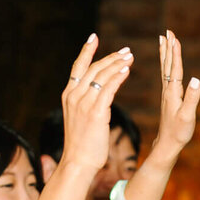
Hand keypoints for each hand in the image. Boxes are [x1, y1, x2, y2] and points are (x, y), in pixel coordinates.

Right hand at [59, 36, 133, 172]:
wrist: (78, 162)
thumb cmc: (82, 145)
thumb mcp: (81, 120)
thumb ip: (87, 105)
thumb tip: (98, 100)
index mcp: (68, 95)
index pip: (77, 67)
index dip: (86, 51)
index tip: (94, 37)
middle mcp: (74, 96)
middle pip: (93, 68)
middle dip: (110, 57)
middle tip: (126, 50)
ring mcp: (83, 103)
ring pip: (101, 76)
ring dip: (117, 63)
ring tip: (130, 56)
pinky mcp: (95, 112)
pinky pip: (108, 89)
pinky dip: (117, 77)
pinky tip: (126, 70)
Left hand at [150, 29, 199, 156]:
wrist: (167, 144)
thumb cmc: (179, 132)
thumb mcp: (188, 116)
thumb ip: (192, 98)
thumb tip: (196, 79)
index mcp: (173, 92)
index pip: (174, 68)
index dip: (175, 53)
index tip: (174, 37)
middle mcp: (168, 90)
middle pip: (167, 64)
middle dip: (168, 47)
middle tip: (167, 31)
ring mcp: (167, 93)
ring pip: (165, 68)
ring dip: (165, 53)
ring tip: (164, 40)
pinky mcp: (168, 97)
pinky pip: (166, 76)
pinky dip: (166, 64)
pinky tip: (167, 62)